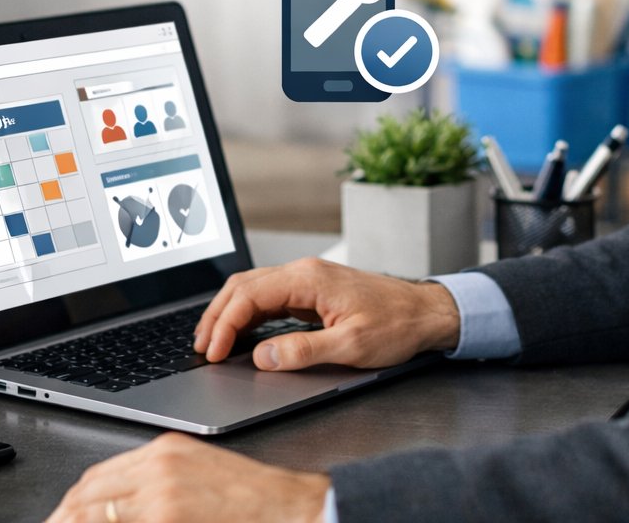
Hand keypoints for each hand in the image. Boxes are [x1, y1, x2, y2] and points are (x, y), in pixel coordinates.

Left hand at [47, 433, 328, 522]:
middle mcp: (157, 466)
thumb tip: (116, 511)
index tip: (60, 522)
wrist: (294, 509)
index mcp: (164, 451)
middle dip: (63, 519)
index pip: (96, 480)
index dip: (70, 509)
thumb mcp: (200, 479)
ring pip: (93, 512)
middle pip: (86, 496)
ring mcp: (161, 495)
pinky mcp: (167, 517)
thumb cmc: (254, 503)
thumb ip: (157, 490)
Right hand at [193, 257, 461, 370]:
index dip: (224, 324)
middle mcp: (304, 273)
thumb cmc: (397, 325)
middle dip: (216, 315)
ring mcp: (308, 279)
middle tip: (202, 347)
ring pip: (253, 287)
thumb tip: (263, 356)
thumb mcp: (352, 347)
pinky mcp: (313, 290)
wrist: (427, 312)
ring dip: (229, 312)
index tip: (212, 352)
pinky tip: (241, 331)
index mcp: (309, 279)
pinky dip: (248, 312)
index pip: (249, 295)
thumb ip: (304, 351)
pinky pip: (269, 295)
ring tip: (212, 340)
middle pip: (243, 286)